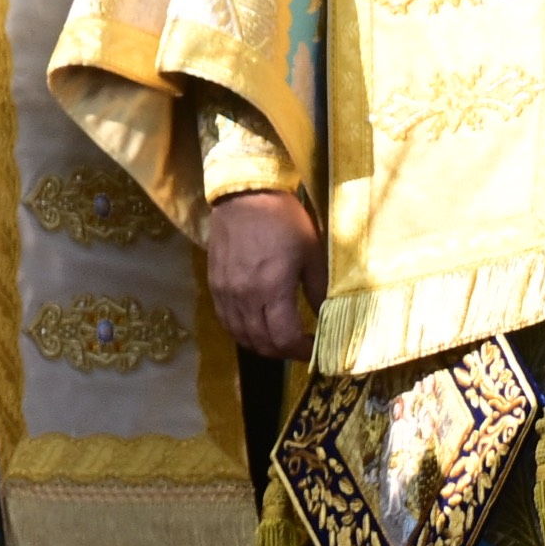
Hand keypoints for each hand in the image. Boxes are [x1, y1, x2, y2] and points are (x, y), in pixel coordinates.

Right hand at [204, 190, 320, 357]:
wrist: (246, 193)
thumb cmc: (284, 220)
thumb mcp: (312, 253)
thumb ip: (319, 289)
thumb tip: (329, 317)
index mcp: (272, 288)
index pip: (284, 338)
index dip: (302, 351)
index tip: (315, 348)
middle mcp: (245, 296)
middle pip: (261, 343)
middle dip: (283, 352)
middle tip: (299, 347)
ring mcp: (225, 292)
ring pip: (240, 335)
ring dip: (261, 345)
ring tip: (278, 340)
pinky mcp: (214, 284)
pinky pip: (226, 320)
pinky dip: (241, 331)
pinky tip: (254, 326)